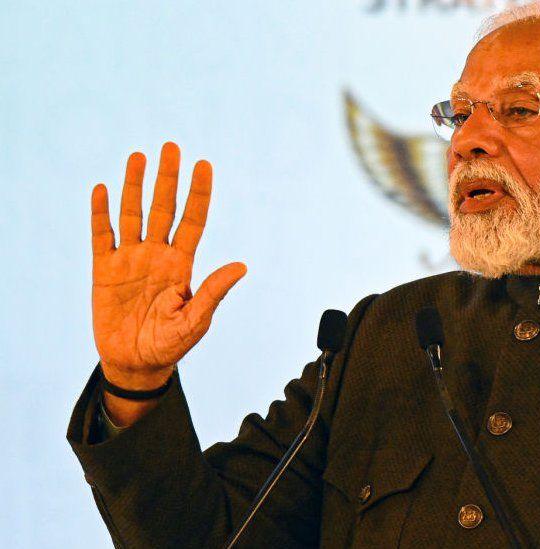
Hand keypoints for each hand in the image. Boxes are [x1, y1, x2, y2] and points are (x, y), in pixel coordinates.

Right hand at [91, 142, 246, 389]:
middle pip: (164, 208)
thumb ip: (214, 292)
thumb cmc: (172, 344)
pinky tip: (102, 189)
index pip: (193, 219)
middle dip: (168, 178)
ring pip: (133, 214)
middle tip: (171, 146)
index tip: (204, 165)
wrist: (137, 363)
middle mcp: (158, 254)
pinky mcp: (105, 270)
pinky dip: (101, 213)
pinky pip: (102, 236)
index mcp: (183, 263)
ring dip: (135, 186)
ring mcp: (130, 260)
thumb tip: (242, 266)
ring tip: (139, 156)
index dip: (199, 193)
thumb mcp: (196, 320)